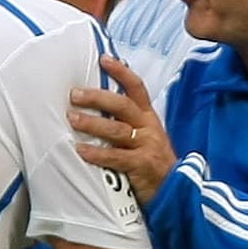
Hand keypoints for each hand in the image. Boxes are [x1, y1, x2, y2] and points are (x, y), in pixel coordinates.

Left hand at [69, 56, 177, 205]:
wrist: (176, 189)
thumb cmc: (153, 160)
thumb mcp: (146, 135)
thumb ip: (127, 121)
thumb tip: (98, 105)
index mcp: (148, 116)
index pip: (136, 87)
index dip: (121, 71)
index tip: (104, 59)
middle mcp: (148, 127)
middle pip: (122, 105)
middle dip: (97, 97)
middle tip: (75, 94)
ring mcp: (146, 146)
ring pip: (116, 130)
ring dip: (92, 123)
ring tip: (72, 118)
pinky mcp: (141, 166)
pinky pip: (116, 157)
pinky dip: (97, 154)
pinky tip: (81, 150)